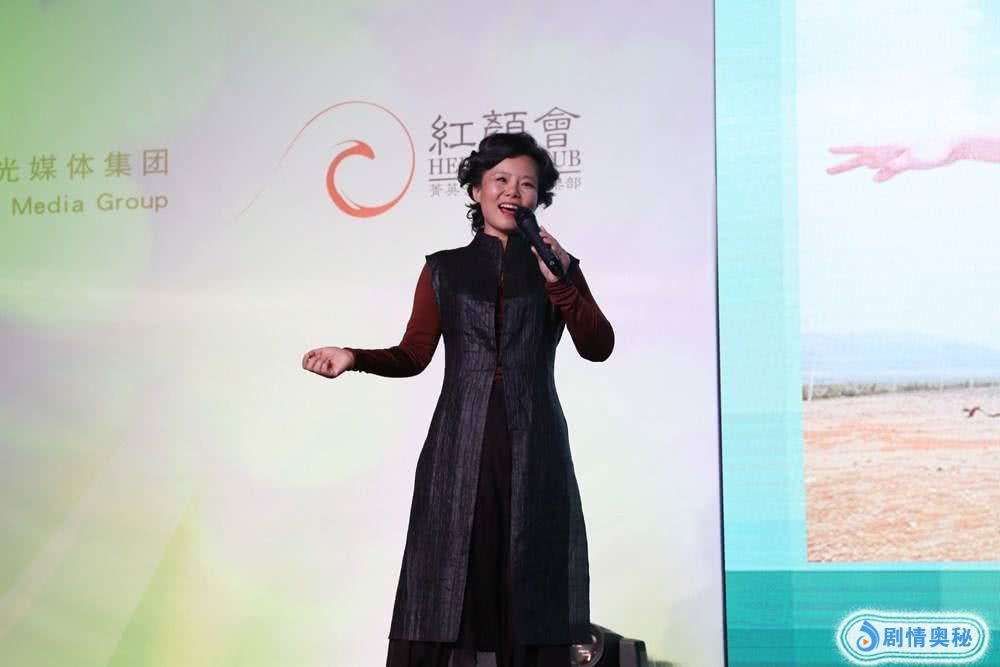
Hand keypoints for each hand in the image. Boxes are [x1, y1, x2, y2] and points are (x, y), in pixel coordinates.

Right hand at [302, 346, 354, 377]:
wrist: (347, 354)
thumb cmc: (335, 353)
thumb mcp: (320, 351)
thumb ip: (311, 354)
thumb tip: (305, 358)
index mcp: (317, 367)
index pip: (305, 366)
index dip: (307, 359)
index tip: (315, 354)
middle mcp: (321, 372)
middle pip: (309, 368)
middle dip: (314, 359)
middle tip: (322, 356)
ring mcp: (326, 374)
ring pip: (316, 369)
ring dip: (320, 361)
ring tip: (327, 359)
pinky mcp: (332, 375)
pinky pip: (324, 371)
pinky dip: (325, 364)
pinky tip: (330, 361)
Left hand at [530, 226, 570, 282]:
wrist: (553, 281)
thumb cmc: (550, 272)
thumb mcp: (542, 261)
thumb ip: (538, 254)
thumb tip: (533, 247)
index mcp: (556, 251)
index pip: (551, 240)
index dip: (546, 234)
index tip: (541, 227)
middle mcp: (560, 252)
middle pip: (554, 241)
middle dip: (547, 236)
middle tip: (541, 233)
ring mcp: (563, 256)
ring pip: (557, 246)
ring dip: (550, 242)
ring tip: (544, 238)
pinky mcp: (563, 261)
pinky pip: (560, 254)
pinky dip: (556, 250)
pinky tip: (552, 247)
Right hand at [826, 143, 955, 181]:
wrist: (954, 145)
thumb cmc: (934, 149)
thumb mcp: (914, 159)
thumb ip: (894, 166)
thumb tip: (874, 177)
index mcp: (887, 146)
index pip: (860, 147)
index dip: (844, 150)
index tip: (828, 149)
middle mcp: (887, 151)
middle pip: (860, 158)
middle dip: (843, 164)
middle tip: (826, 170)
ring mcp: (895, 157)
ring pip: (870, 164)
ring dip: (856, 168)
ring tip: (839, 171)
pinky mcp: (905, 162)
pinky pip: (887, 170)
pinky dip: (881, 175)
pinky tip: (875, 179)